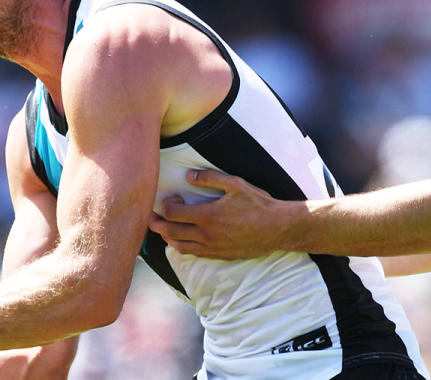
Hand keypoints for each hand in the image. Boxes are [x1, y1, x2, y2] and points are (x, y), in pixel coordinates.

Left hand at [147, 168, 289, 258]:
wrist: (279, 228)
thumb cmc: (258, 204)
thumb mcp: (235, 184)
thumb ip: (209, 178)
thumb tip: (189, 176)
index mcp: (207, 216)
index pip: (172, 214)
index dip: (165, 205)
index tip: (171, 198)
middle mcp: (206, 235)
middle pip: (170, 232)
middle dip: (156, 224)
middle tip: (151, 216)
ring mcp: (212, 248)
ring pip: (179, 247)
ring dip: (168, 238)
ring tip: (164, 228)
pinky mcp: (220, 255)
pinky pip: (194, 254)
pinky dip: (183, 247)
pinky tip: (183, 239)